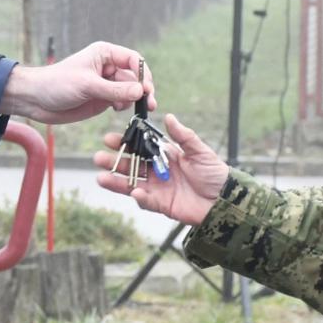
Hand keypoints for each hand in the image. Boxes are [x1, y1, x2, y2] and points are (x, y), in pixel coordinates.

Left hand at [0, 42, 153, 124]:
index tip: (146, 89)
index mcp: (104, 54)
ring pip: (130, 91)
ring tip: (130, 108)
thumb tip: (141, 91)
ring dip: (134, 100)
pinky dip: (124, 106)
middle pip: (135, 77)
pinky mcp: (102, 99)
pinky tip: (117, 110)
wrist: (36, 100)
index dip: (143, 74)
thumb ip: (115, 89)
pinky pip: (121, 101)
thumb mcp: (87, 85)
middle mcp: (108, 67)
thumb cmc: (56, 84)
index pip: (133, 60)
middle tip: (148, 105)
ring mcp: (106, 84)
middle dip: (143, 90)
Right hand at [94, 113, 229, 224]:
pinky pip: (146, 201)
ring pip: (132, 184)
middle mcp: (157, 172)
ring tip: (101, 178)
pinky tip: (134, 193)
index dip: (125, 144)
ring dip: (117, 181)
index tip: (109, 139)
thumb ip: (184, 136)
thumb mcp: (200, 151)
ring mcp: (158, 189)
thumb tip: (169, 117)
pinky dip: (140, 198)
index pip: (140, 148)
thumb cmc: (215, 174)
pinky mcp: (162, 205)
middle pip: (131, 166)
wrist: (224, 200)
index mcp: (165, 156)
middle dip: (114, 162)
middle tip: (98, 158)